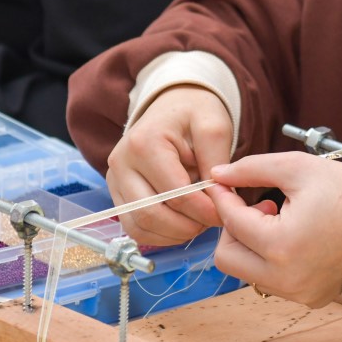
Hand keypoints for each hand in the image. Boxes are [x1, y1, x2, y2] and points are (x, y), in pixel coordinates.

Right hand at [103, 85, 233, 245]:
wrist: (172, 106)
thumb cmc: (194, 114)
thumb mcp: (214, 127)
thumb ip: (217, 162)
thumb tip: (220, 199)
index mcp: (145, 143)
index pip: (176, 194)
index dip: (206, 211)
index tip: (226, 212)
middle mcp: (121, 163)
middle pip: (152, 215)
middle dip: (189, 226)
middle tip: (213, 220)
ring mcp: (114, 180)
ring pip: (140, 227)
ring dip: (174, 234)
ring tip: (199, 220)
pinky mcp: (116, 194)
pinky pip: (134, 228)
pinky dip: (160, 234)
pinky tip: (183, 223)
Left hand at [208, 151, 341, 305]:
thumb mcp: (299, 168)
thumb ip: (252, 169)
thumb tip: (217, 175)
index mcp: (281, 245)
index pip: (231, 221)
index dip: (223, 197)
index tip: (223, 182)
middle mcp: (285, 279)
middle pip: (227, 258)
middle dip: (234, 228)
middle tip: (260, 206)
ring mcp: (298, 293)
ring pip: (247, 272)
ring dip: (253, 244)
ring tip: (281, 219)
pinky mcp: (309, 299)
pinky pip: (272, 281)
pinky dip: (272, 259)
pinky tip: (295, 237)